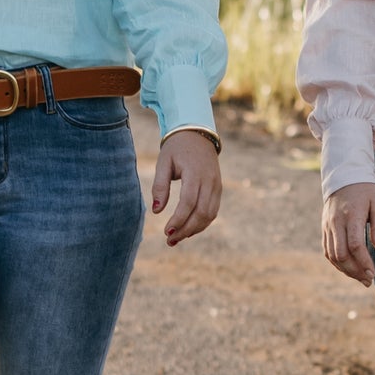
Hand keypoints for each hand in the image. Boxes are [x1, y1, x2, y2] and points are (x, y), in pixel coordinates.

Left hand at [152, 130, 221, 245]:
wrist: (197, 133)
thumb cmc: (176, 148)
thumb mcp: (163, 162)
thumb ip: (159, 186)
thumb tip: (156, 212)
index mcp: (195, 173)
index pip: (188, 202)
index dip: (178, 220)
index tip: (165, 232)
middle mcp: (209, 181)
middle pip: (201, 213)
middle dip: (185, 230)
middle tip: (169, 240)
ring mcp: (216, 185)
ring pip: (209, 215)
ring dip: (194, 230)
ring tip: (176, 238)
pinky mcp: (218, 189)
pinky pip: (212, 211)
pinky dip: (201, 223)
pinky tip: (188, 229)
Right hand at [322, 182, 374, 286]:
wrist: (344, 177)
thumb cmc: (366, 191)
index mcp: (352, 215)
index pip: (355, 244)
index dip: (364, 262)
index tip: (373, 274)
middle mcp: (336, 222)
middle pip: (341, 254)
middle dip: (355, 270)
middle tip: (369, 280)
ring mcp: (328, 226)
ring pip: (332, 255)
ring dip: (346, 270)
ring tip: (361, 278)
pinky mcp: (324, 228)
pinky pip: (327, 251)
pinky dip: (337, 263)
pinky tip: (349, 269)